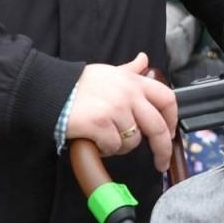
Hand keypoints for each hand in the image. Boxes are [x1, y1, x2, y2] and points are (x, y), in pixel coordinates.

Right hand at [66, 53, 178, 170]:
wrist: (50, 90)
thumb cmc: (78, 84)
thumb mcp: (108, 72)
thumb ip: (129, 69)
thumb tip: (143, 59)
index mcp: (132, 81)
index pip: (167, 99)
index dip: (173, 120)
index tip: (170, 134)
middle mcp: (128, 94)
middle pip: (157, 127)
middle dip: (162, 150)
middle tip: (160, 163)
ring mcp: (115, 109)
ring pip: (133, 141)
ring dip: (121, 146)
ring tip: (106, 138)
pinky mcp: (101, 123)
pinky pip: (114, 146)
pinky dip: (105, 149)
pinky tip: (95, 141)